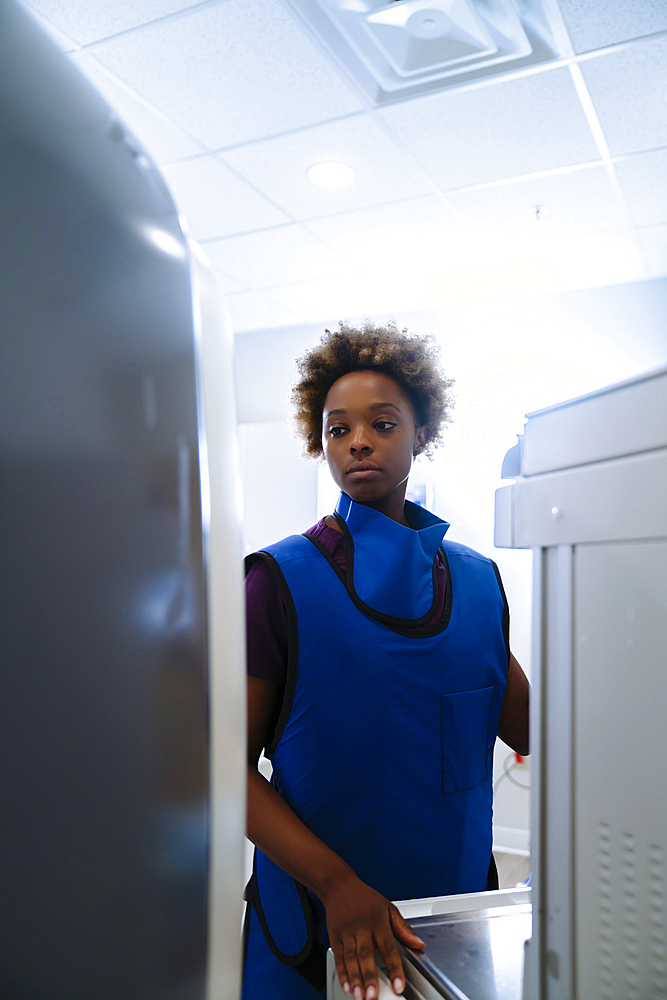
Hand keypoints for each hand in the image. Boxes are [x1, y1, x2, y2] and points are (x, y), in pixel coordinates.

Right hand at [322, 873, 424, 998]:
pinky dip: (342, 973)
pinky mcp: (334, 936)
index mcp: (378, 920)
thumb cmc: (365, 898)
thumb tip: (418, 944)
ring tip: (359, 996)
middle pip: (366, 954)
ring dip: (355, 979)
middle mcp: (361, 927)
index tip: (398, 985)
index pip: (388, 946)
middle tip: (373, 996)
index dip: (394, 967)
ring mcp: (346, 932)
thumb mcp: (388, 907)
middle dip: (370, 977)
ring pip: (351, 958)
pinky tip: (347, 986)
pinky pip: (338, 957)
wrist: (339, 885)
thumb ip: (403, 928)